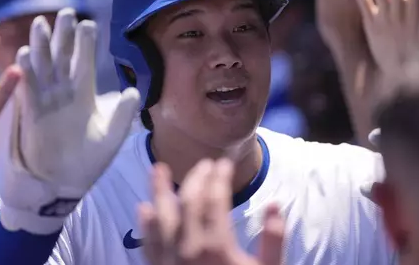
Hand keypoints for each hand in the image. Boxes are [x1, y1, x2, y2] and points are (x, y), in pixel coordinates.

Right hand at [0, 8, 140, 233]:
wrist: (63, 185)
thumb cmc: (89, 161)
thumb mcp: (112, 138)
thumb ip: (123, 115)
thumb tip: (134, 91)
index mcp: (83, 94)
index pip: (83, 63)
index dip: (84, 44)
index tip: (87, 23)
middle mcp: (63, 93)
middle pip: (62, 58)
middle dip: (62, 36)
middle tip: (65, 13)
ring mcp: (45, 101)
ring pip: (42, 67)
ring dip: (40, 46)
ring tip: (40, 24)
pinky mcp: (31, 114)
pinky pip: (27, 89)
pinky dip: (25, 72)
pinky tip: (22, 53)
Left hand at [139, 160, 284, 264]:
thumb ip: (273, 240)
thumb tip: (275, 206)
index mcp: (217, 246)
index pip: (215, 199)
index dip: (219, 178)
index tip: (224, 164)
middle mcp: (188, 248)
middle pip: (188, 202)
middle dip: (196, 178)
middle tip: (204, 164)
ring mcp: (170, 261)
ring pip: (161, 217)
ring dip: (159, 190)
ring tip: (158, 168)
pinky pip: (148, 244)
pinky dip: (146, 224)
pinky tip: (143, 209)